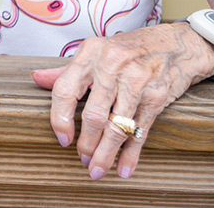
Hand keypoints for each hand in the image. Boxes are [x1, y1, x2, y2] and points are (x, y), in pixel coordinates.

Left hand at [30, 23, 213, 179]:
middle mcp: (112, 65)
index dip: (59, 118)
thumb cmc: (130, 49)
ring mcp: (136, 81)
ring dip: (105, 153)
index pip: (65, 89)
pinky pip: (139, 131)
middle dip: (86, 143)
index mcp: (91, 52)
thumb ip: (66, 69)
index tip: (62, 138)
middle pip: (92, 114)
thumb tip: (36, 78)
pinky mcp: (156, 97)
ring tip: (96, 169)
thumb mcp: (97, 51)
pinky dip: (131, 154)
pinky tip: (123, 169)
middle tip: (82, 159)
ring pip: (116, 127)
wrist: (176, 44)